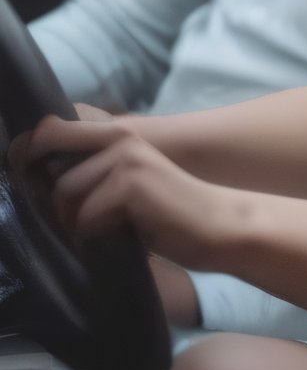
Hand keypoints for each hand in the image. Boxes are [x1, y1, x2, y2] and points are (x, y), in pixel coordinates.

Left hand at [11, 115, 242, 270]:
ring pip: (64, 197)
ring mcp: (125, 160)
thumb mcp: (127, 183)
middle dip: (53, 201)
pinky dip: (95, 239)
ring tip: (103, 235)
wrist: (219, 226)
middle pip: (50, 166)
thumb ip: (93, 174)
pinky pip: (86, 219)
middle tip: (76, 224)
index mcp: (117, 133)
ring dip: (76, 225)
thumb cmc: (171, 213)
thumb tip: (41, 182)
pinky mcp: (130, 187)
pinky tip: (117, 241)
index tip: (25, 177)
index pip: (50, 128)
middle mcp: (119, 138)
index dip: (26, 151)